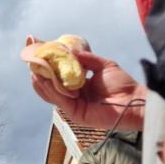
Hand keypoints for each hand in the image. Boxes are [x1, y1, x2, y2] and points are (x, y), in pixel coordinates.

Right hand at [31, 51, 146, 129]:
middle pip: (51, 84)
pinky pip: (59, 100)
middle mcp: (73, 95)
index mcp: (78, 85)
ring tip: (33, 69)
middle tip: (30, 59)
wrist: (134, 100)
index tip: (38, 51)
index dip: (48, 64)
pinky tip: (44, 80)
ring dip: (41, 81)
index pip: (58, 74)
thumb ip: (86, 58)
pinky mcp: (75, 113)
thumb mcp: (103, 65)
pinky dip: (51, 89)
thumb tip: (70, 49)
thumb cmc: (122, 84)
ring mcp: (72, 105)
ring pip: (51, 93)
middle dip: (40, 72)